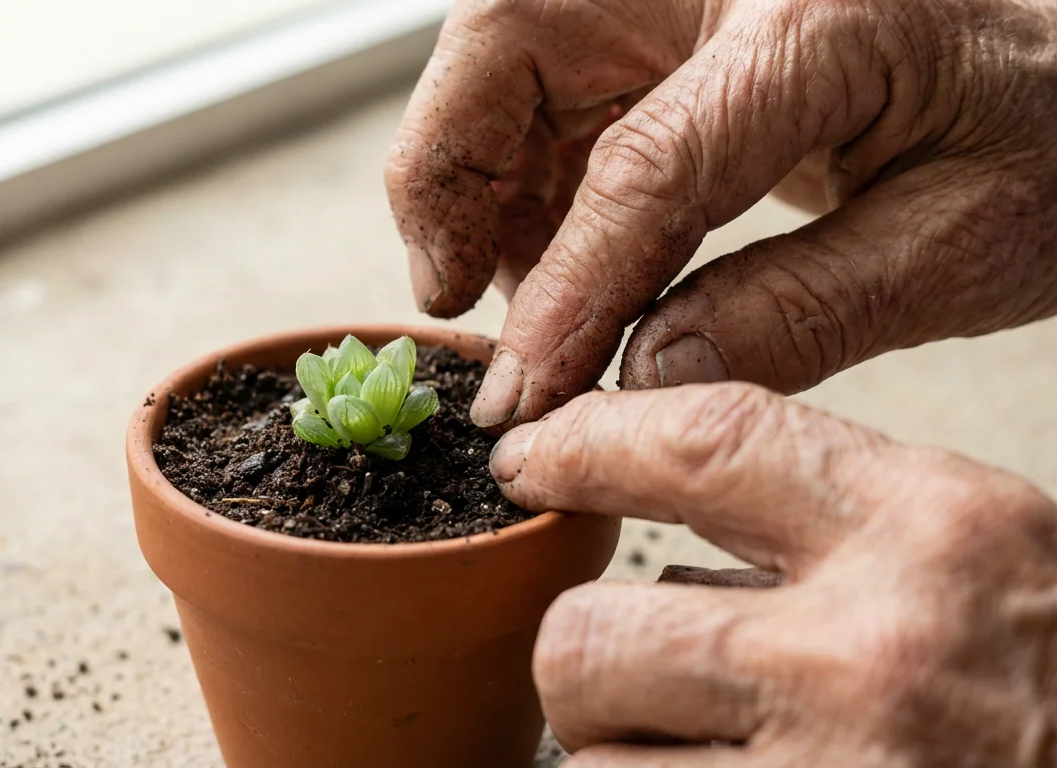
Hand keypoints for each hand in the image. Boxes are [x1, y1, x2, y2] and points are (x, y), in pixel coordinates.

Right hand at [385, 0, 1056, 429]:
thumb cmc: (1051, 136)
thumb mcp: (966, 243)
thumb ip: (801, 311)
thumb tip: (647, 376)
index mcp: (815, 16)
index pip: (641, 164)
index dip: (565, 291)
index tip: (521, 388)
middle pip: (511, 39)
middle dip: (454, 172)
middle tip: (455, 298)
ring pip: (508, 59)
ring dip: (484, 180)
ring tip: (520, 297)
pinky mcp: (674, 23)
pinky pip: (552, 86)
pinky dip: (530, 176)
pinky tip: (559, 258)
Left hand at [486, 383, 1056, 765]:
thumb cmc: (1046, 680)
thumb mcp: (967, 558)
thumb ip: (818, 525)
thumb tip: (644, 535)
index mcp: (928, 529)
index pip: (700, 439)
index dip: (583, 444)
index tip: (528, 461)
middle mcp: (874, 652)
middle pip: (588, 630)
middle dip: (581, 656)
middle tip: (625, 673)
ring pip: (590, 758)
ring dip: (617, 754)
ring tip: (700, 751)